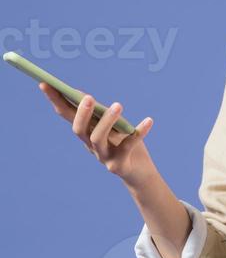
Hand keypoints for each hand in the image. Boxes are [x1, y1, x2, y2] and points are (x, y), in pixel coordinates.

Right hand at [38, 83, 155, 186]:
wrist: (139, 174)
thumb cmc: (124, 144)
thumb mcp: (111, 126)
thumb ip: (98, 114)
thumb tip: (81, 95)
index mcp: (86, 133)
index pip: (66, 115)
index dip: (54, 100)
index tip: (44, 83)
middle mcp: (91, 146)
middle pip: (79, 130)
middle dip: (82, 113)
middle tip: (89, 98)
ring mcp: (104, 157)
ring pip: (98, 139)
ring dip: (106, 121)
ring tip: (118, 105)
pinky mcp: (119, 165)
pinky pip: (129, 146)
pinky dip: (139, 132)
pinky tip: (149, 120)